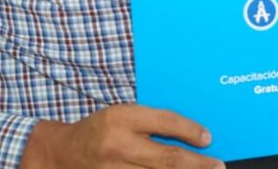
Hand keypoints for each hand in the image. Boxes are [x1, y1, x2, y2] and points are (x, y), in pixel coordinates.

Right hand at [19, 103, 221, 168]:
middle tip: (218, 167)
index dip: (190, 131)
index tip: (208, 139)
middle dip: (197, 165)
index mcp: (122, 117)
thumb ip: (151, 122)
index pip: (164, 122)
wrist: (60, 154)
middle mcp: (118, 145)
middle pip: (166, 158)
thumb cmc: (99, 130)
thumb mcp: (122, 114)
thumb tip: (192, 134)